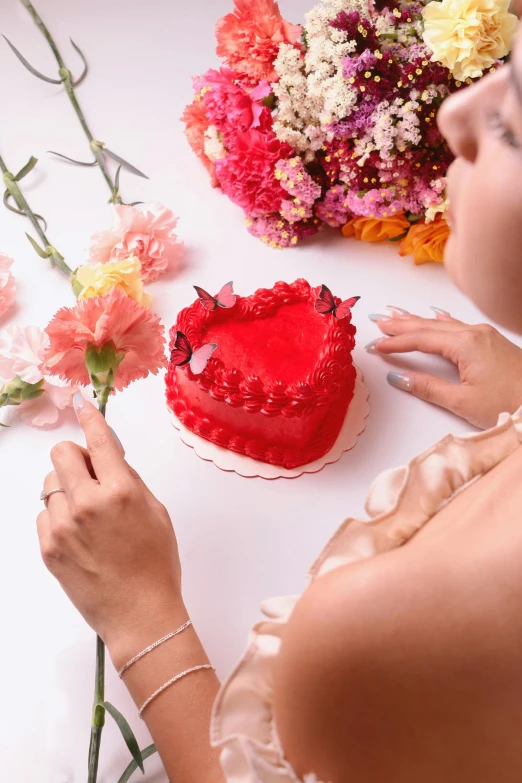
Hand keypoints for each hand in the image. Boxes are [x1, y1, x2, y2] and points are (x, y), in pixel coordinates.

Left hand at [37, 398, 183, 663]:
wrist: (139, 614)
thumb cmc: (156, 563)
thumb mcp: (157, 512)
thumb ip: (129, 479)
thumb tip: (110, 455)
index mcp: (120, 491)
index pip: (99, 440)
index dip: (90, 417)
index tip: (82, 404)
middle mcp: (87, 503)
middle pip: (61, 454)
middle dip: (75, 457)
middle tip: (91, 473)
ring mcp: (63, 526)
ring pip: (50, 484)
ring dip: (66, 488)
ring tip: (87, 513)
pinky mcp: (48, 547)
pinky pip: (44, 514)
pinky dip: (59, 515)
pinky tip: (79, 534)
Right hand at [367, 309, 521, 428]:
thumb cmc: (509, 403)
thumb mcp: (463, 402)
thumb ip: (428, 387)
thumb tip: (398, 377)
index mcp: (466, 345)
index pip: (421, 340)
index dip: (395, 342)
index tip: (375, 345)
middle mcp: (475, 333)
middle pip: (428, 326)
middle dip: (401, 324)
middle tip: (377, 321)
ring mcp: (485, 335)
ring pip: (442, 324)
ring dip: (417, 321)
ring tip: (396, 315)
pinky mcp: (492, 341)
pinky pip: (458, 325)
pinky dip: (440, 322)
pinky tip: (435, 316)